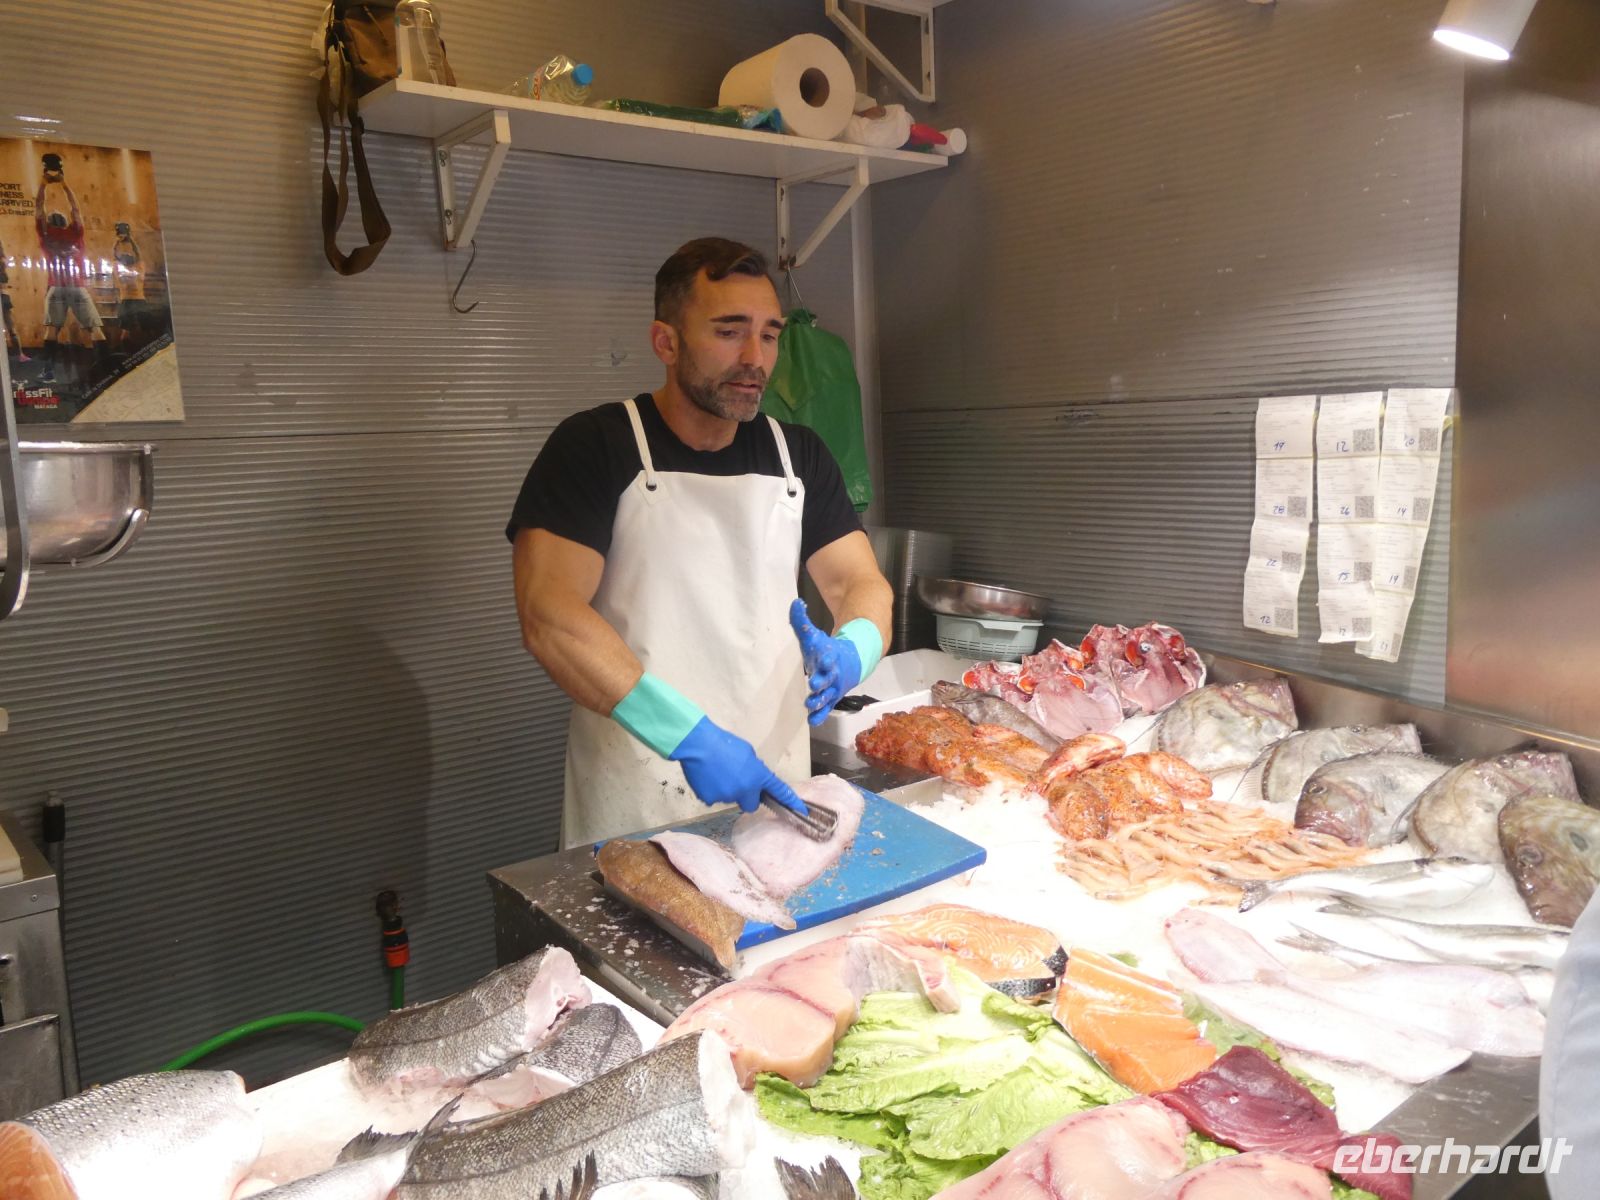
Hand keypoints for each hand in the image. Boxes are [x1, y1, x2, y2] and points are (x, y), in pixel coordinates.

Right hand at [670, 716, 808, 814]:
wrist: (698, 744)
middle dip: (747, 797)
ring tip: (717, 772)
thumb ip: (754, 769)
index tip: (801, 810)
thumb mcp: (747, 753)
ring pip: (731, 799)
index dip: (790, 801)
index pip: (778, 790)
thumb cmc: (724, 743)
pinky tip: (707, 777)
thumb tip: (752, 777)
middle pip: (750, 804)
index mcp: (757, 776)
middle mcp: (745, 790)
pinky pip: (714, 798)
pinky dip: (712, 791)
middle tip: (737, 782)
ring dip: (728, 790)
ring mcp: (727, 797)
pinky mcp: (710, 800)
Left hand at [789, 599, 862, 725]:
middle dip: (821, 681)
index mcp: (828, 656)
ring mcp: (833, 687)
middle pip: (828, 678)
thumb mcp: (813, 635)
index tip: (824, 658)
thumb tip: (795, 603)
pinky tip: (812, 721)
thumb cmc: (824, 649)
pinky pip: (826, 708)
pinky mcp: (831, 698)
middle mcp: (832, 673)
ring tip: (809, 704)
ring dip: (819, 701)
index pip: (828, 655)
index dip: (826, 657)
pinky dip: (820, 715)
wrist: (848, 663)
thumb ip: (802, 621)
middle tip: (813, 685)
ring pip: (827, 696)